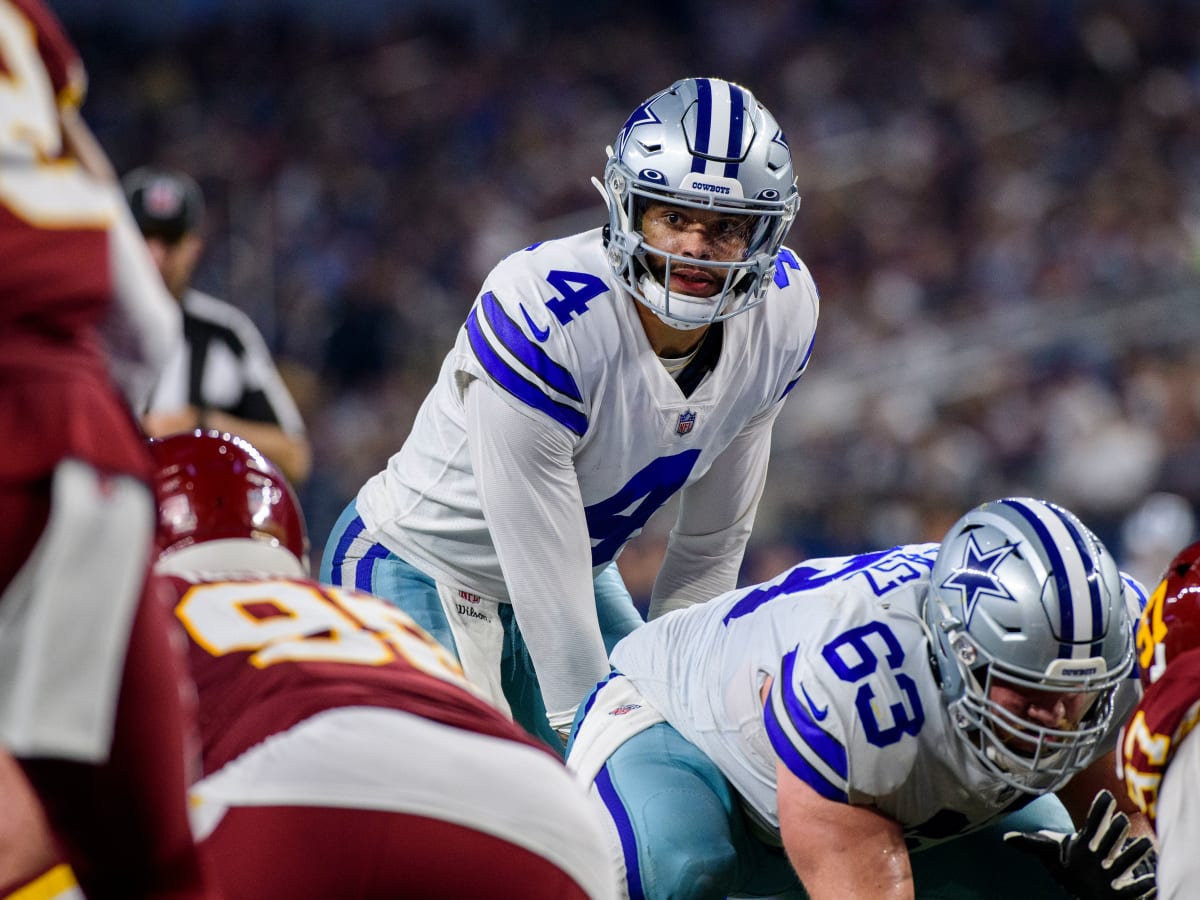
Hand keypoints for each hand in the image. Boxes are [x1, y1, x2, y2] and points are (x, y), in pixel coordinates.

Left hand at [1003, 789, 1156, 898]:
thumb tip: (1006, 838)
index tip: (1106, 794)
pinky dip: (1143, 886)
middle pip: (1110, 837)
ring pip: (1127, 859)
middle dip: (1115, 830)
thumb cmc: (1068, 864)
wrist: (1085, 886)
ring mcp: (1114, 870)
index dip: (1099, 809)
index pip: (1092, 822)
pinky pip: (1134, 889)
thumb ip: (1029, 843)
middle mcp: (1103, 852)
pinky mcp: (1121, 890)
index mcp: (1086, 841)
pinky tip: (1151, 883)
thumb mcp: (1048, 852)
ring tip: (1145, 845)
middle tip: (1121, 820)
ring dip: (1136, 852)